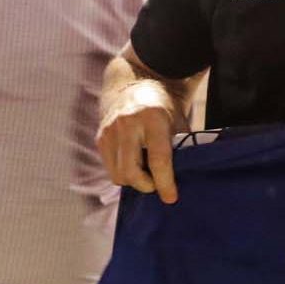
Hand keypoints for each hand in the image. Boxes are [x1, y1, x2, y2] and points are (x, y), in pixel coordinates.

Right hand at [98, 83, 178, 203]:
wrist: (133, 85)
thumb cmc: (163, 108)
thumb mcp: (177, 122)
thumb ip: (180, 148)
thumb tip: (183, 179)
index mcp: (152, 118)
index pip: (158, 159)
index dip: (164, 183)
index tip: (171, 198)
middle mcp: (127, 124)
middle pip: (130, 172)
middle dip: (145, 185)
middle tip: (157, 183)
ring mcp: (110, 131)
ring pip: (118, 175)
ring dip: (133, 181)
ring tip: (146, 171)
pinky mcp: (100, 138)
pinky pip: (110, 169)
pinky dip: (123, 173)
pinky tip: (134, 163)